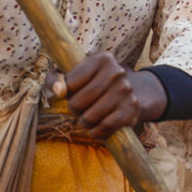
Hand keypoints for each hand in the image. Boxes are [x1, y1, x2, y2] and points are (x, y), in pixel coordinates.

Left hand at [49, 53, 165, 136]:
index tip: (72, 91)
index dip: (65, 92)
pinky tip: (98, 127)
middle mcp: (117, 73)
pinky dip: (96, 132)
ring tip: (89, 116)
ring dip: (84, 122)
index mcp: (103, 59)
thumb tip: (59, 90)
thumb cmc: (95, 83)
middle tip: (81, 107)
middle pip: (77, 103)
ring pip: (89, 118)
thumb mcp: (77, 73)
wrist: (134, 92)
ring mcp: (125, 92)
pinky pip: (103, 128)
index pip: (69, 83)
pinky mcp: (131, 111)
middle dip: (74, 109)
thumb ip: (57, 78)